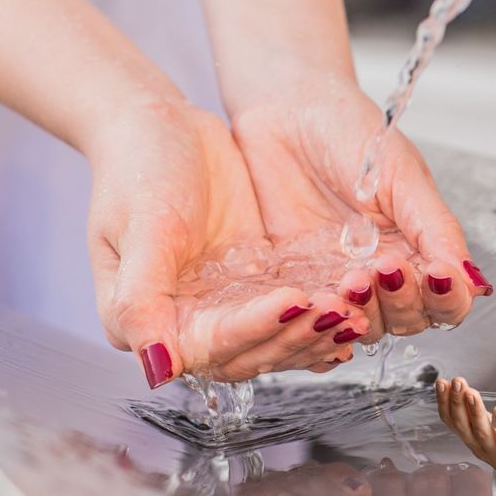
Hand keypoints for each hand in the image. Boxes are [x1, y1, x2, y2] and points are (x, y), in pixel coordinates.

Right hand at [87, 99, 368, 386]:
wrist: (162, 126)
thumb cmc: (139, 169)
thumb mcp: (142, 228)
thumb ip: (141, 298)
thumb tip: (157, 368)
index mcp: (145, 321)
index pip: (210, 346)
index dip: (256, 329)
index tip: (294, 299)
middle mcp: (185, 324)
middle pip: (249, 354)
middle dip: (297, 337)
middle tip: (340, 311)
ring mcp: (223, 306)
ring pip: (276, 340)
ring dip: (316, 333)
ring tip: (355, 315)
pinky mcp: (253, 286)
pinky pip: (290, 314)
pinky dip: (320, 317)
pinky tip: (353, 314)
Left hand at [229, 80, 491, 343]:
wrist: (283, 107)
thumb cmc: (346, 129)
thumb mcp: (401, 174)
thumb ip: (436, 229)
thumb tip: (471, 278)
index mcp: (419, 246)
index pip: (448, 299)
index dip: (447, 298)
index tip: (435, 274)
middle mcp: (384, 270)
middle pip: (411, 320)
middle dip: (403, 303)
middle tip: (385, 267)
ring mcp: (340, 278)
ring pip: (364, 326)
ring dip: (363, 311)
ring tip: (352, 277)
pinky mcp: (297, 282)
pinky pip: (313, 317)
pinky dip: (320, 316)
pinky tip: (319, 296)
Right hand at [435, 377, 495, 488]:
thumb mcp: (484, 427)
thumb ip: (471, 410)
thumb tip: (456, 385)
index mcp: (470, 437)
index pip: (451, 420)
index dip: (444, 402)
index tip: (441, 382)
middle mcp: (479, 445)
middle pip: (463, 425)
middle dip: (457, 402)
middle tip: (456, 381)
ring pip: (482, 432)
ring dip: (475, 411)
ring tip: (471, 392)